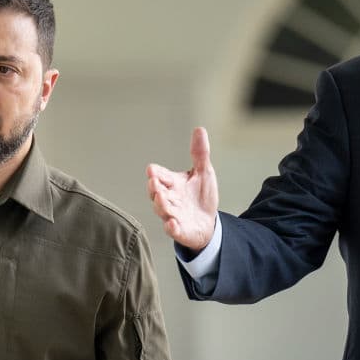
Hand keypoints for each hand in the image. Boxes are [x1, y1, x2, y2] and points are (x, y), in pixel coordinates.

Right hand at [147, 127, 219, 251]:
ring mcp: (172, 215)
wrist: (207, 223)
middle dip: (155, 188)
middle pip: (157, 193)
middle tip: (154, 182)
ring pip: (162, 210)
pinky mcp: (179, 230)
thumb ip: (200, 153)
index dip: (156, 173)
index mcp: (173, 184)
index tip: (152, 170)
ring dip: (161, 205)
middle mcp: (169, 199)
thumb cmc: (201, 197)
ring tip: (162, 198)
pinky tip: (172, 223)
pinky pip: (172, 230)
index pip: (160, 176)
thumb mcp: (204, 172)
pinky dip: (171, 227)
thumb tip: (199, 129)